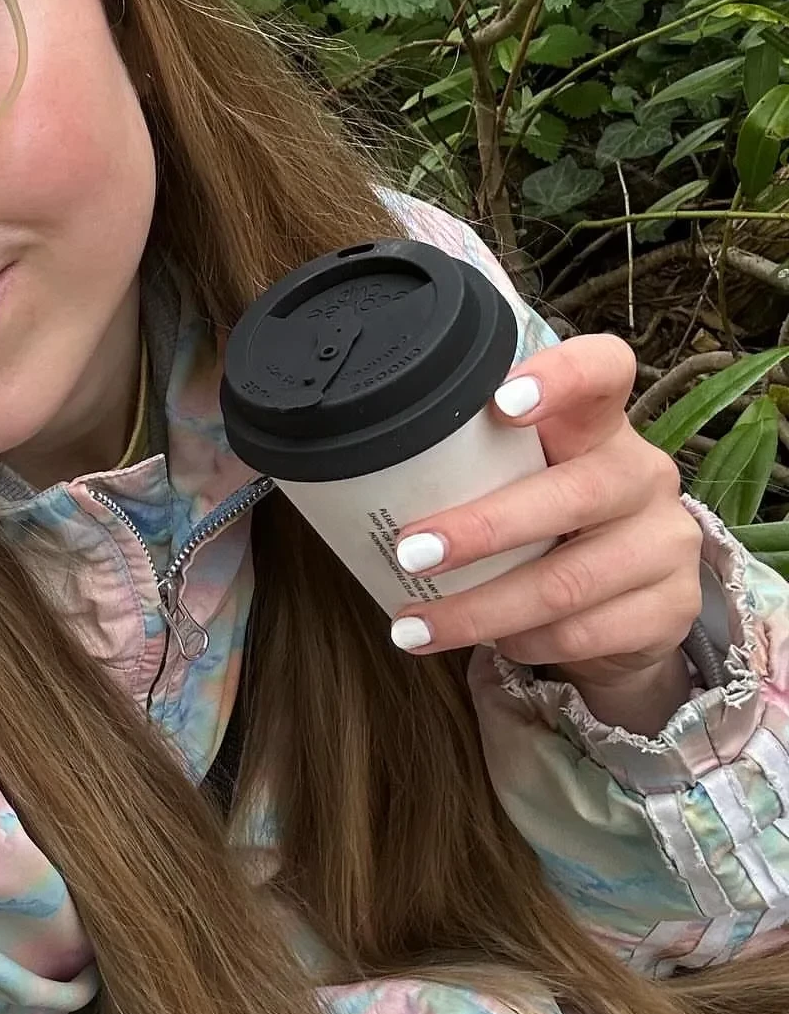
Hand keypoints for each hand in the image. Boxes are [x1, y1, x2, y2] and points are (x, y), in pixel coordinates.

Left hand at [388, 334, 704, 734]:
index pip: (604, 370)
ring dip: (479, 609)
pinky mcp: (672, 609)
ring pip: (568, 582)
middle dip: (482, 528)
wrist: (625, 606)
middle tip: (410, 551)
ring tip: (411, 626)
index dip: (562, 376)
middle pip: (574, 493)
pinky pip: (585, 632)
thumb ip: (470, 460)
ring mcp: (665, 542)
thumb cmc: (546, 524)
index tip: (501, 403)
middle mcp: (642, 474)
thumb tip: (341, 469)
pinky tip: (488, 643)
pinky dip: (525, 642)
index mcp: (598, 425)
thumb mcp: (519, 479)